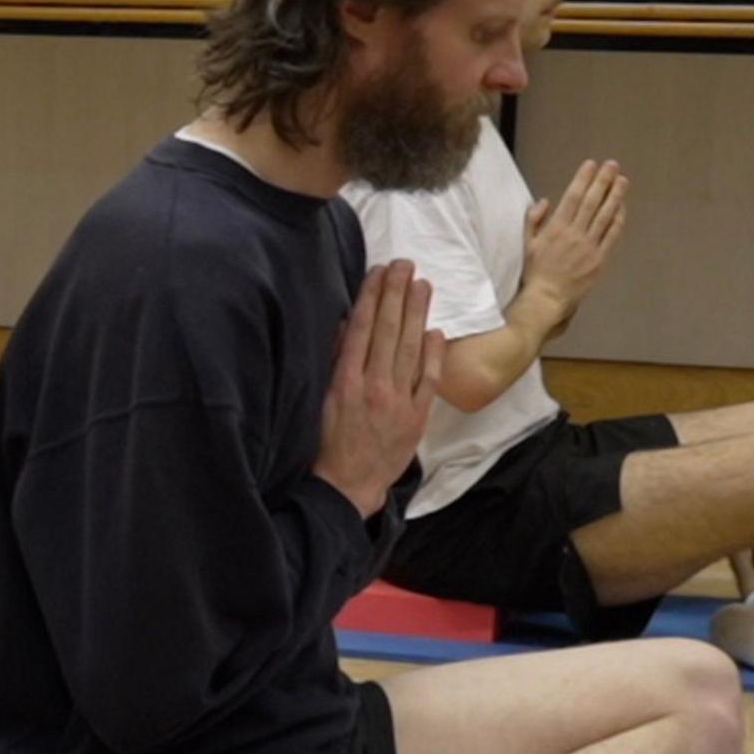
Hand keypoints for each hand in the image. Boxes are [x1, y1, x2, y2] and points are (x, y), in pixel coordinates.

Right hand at [314, 260, 447, 516]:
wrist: (345, 488)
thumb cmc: (324, 446)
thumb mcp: (318, 403)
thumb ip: (332, 365)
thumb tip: (347, 327)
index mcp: (344, 382)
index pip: (362, 329)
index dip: (372, 297)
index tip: (378, 272)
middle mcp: (373, 387)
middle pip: (389, 331)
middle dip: (397, 294)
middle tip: (405, 265)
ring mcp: (397, 402)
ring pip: (411, 349)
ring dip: (417, 314)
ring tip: (422, 285)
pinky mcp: (415, 417)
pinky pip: (428, 380)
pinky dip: (433, 355)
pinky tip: (436, 330)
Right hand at [518, 158, 626, 321]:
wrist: (547, 298)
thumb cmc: (535, 271)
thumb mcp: (527, 243)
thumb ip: (534, 220)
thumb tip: (546, 201)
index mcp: (556, 228)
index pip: (572, 197)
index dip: (583, 179)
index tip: (591, 164)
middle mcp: (574, 234)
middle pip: (591, 202)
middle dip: (602, 181)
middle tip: (612, 165)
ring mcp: (589, 246)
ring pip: (605, 215)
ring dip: (615, 196)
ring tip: (622, 180)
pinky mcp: (600, 258)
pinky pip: (612, 235)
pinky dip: (618, 219)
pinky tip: (622, 207)